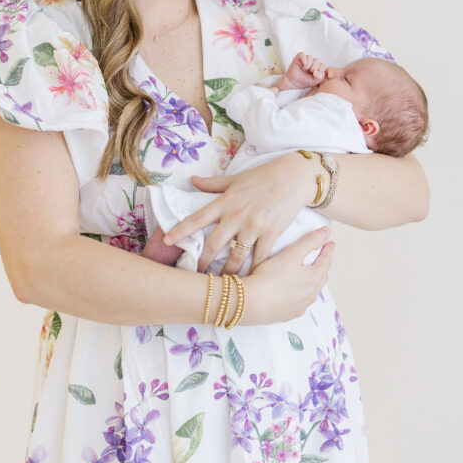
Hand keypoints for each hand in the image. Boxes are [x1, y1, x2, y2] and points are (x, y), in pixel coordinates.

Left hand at [162, 152, 315, 274]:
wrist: (295, 176)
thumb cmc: (264, 176)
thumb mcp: (236, 178)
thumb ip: (212, 184)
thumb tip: (192, 180)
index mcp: (225, 202)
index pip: (197, 218)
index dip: (180, 230)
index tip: (166, 241)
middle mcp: (237, 215)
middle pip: (214, 245)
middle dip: (202, 264)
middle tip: (194, 277)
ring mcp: (254, 226)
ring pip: (236, 257)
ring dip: (227, 273)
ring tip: (221, 286)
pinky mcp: (272, 234)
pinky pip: (260, 258)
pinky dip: (254, 271)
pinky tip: (249, 282)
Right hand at [244, 229, 334, 324]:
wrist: (250, 303)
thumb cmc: (269, 277)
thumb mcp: (291, 253)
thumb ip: (310, 241)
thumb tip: (326, 232)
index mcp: (314, 278)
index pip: (326, 260)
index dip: (328, 250)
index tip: (330, 243)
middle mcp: (311, 295)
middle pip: (321, 276)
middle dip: (322, 265)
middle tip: (321, 257)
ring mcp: (300, 306)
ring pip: (311, 291)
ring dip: (311, 281)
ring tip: (307, 274)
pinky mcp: (288, 315)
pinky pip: (299, 303)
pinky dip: (299, 294)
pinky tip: (293, 292)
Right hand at [285, 52, 326, 88]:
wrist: (295, 83)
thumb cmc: (306, 81)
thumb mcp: (316, 81)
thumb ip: (320, 76)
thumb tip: (316, 71)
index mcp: (317, 67)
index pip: (323, 65)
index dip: (320, 69)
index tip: (315, 75)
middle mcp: (312, 62)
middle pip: (317, 60)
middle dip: (314, 67)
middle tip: (309, 72)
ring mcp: (305, 60)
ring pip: (310, 57)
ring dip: (308, 64)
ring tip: (304, 69)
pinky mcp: (298, 58)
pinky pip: (301, 54)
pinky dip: (303, 58)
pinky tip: (303, 63)